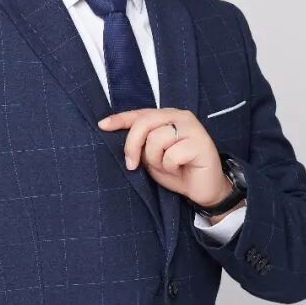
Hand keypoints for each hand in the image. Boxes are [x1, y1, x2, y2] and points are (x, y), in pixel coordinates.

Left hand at [98, 108, 238, 210]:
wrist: (203, 190)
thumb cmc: (177, 171)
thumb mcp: (151, 157)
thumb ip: (140, 144)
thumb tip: (117, 137)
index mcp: (168, 116)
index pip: (140, 114)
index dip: (120, 119)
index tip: (102, 126)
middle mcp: (181, 116)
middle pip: (144, 123)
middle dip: (132, 146)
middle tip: (132, 165)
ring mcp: (193, 128)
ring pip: (156, 139)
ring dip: (156, 160)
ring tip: (168, 166)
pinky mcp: (201, 142)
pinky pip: (172, 154)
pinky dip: (170, 166)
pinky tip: (180, 168)